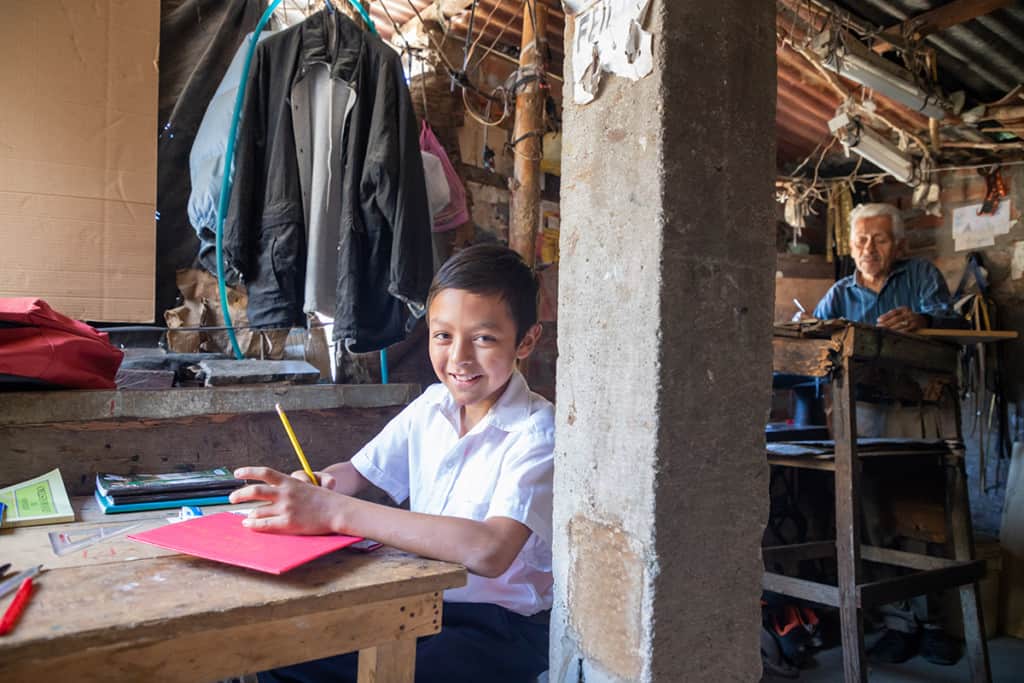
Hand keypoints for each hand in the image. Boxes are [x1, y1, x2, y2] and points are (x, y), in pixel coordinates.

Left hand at [230, 466, 348, 534]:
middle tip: (232, 498)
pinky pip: (265, 525)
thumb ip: (288, 488)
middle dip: (239, 495)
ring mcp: (286, 509)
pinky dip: (253, 525)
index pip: (265, 473)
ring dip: (249, 514)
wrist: (337, 510)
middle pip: (255, 491)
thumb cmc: (323, 499)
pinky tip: (248, 525)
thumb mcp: (305, 486)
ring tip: (247, 517)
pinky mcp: (288, 523)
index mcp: (290, 482)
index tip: (237, 473)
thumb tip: (271, 493)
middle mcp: (285, 494)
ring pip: (257, 511)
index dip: (248, 471)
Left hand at [877, 306, 927, 331]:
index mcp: (904, 309)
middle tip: (879, 328)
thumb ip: (891, 317)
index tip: (878, 320)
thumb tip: (879, 321)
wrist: (922, 321)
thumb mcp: (901, 314)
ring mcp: (913, 320)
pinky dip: (900, 333)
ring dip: (892, 329)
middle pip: (897, 319)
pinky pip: (907, 330)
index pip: (894, 312)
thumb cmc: (906, 318)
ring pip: (901, 325)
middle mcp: (909, 313)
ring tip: (884, 332)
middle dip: (887, 323)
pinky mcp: (916, 327)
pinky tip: (893, 335)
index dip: (886, 316)